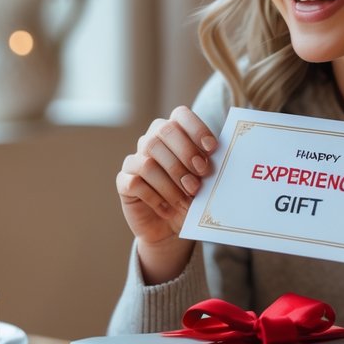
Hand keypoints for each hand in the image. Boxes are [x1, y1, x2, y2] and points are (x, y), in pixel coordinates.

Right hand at [117, 106, 216, 243]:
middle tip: (200, 177)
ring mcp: (134, 160)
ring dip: (171, 184)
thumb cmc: (190, 198)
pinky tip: (168, 210)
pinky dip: (155, 198)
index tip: (212, 148)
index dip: (196, 128)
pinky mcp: (123, 182)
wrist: (171, 228)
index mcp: (173, 133)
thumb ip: (208, 164)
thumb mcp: (204, 180)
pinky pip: (135, 183)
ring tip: (187, 201)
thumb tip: (220, 155)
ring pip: (149, 161)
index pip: (180, 115)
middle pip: (164, 132)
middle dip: (185, 154)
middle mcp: (151, 141)